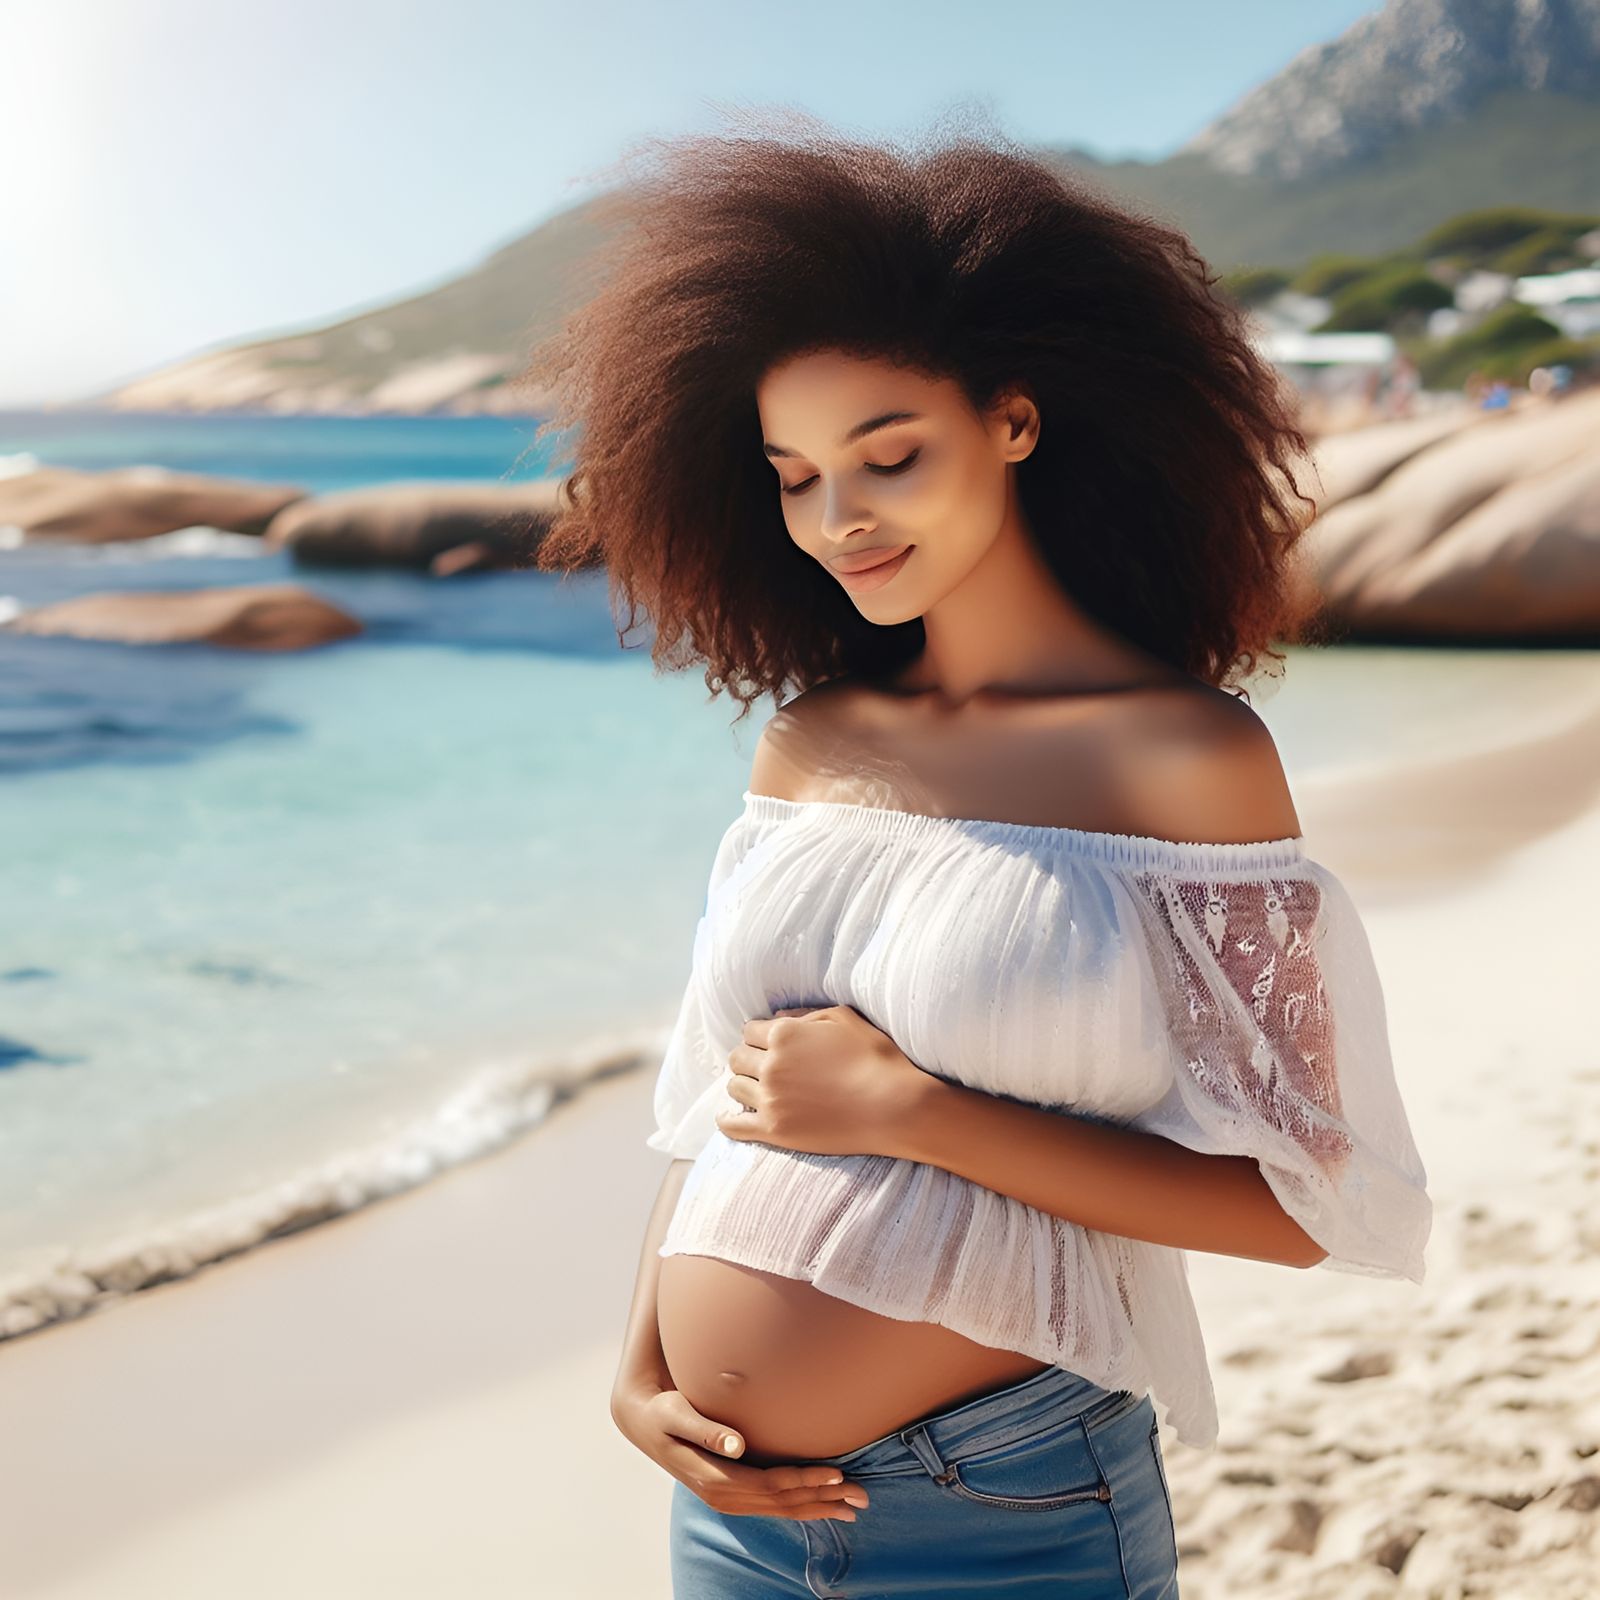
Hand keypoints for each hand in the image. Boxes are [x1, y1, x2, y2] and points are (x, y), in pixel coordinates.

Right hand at [609, 1374, 868, 1521]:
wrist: (642, 1421)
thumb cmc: (664, 1411)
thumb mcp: (678, 1415)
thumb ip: (707, 1430)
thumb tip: (737, 1446)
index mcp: (715, 1479)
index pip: (770, 1485)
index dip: (805, 1480)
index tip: (837, 1474)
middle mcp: (724, 1495)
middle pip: (783, 1503)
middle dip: (823, 1499)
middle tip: (862, 1496)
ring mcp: (728, 1498)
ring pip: (781, 1509)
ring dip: (819, 1507)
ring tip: (853, 1505)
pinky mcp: (731, 1492)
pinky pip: (772, 1505)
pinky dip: (801, 1505)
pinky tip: (822, 1503)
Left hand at [714, 1003, 930, 1158]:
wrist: (895, 1106)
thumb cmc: (875, 1058)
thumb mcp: (844, 1018)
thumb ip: (805, 1014)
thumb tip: (773, 1017)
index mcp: (784, 1034)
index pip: (749, 1030)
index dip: (760, 1036)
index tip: (771, 1044)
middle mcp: (770, 1065)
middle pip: (737, 1058)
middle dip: (749, 1059)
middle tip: (765, 1067)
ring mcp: (770, 1100)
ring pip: (734, 1087)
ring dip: (743, 1085)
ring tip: (759, 1089)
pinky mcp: (775, 1131)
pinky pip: (732, 1126)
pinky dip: (727, 1120)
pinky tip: (730, 1116)